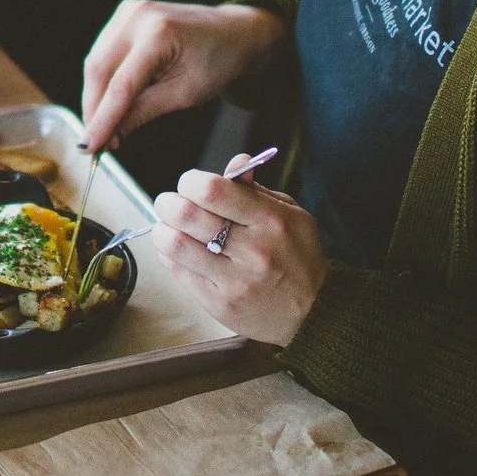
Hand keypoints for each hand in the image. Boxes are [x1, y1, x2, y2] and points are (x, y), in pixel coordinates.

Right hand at [80, 0, 283, 151]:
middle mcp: (138, 17)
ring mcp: (129, 11)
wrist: (233, 31)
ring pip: (96, 62)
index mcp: (159, 34)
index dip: (102, 119)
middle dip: (93, 109)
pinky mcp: (125, 14)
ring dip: (95, 96)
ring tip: (103, 126)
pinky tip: (109, 101)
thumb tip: (111, 136)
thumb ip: (144, 112)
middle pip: (99, 70)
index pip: (121, 85)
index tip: (90, 147)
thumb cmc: (218, 61)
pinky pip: (103, 52)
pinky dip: (102, 80)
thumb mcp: (185, 94)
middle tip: (95, 143)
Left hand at [153, 154, 327, 344]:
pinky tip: (179, 250)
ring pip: (175, 245)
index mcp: (270, 220)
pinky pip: (178, 272)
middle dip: (168, 203)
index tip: (190, 184)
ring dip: (163, 230)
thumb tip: (237, 162)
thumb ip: (256, 190)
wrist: (313, 313)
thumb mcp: (290, 214)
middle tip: (169, 203)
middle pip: (187, 215)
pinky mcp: (219, 303)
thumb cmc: (298, 256)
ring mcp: (234, 280)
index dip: (190, 182)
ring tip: (169, 226)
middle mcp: (252, 250)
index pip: (213, 191)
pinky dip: (169, 255)